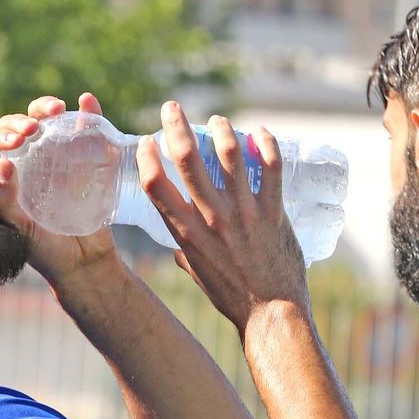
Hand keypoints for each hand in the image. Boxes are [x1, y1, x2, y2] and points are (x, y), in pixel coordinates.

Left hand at [0, 93, 121, 281]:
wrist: (84, 262)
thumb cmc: (44, 250)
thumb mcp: (18, 229)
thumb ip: (4, 201)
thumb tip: (3, 164)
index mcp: (2, 176)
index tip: (16, 143)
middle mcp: (26, 161)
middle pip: (16, 126)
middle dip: (21, 121)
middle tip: (32, 130)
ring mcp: (55, 157)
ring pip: (45, 121)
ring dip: (46, 109)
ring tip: (56, 111)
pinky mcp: (83, 157)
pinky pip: (83, 129)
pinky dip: (86, 112)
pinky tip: (86, 102)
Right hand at [137, 101, 306, 328]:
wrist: (270, 311)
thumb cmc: (231, 296)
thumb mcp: (199, 274)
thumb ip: (187, 253)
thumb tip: (180, 249)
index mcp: (187, 233)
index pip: (155, 185)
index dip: (146, 158)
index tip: (146, 143)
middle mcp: (212, 218)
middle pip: (187, 159)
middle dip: (176, 125)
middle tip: (172, 107)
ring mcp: (244, 212)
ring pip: (229, 154)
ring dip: (221, 129)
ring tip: (217, 121)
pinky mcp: (273, 212)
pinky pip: (271, 167)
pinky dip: (266, 144)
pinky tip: (260, 134)